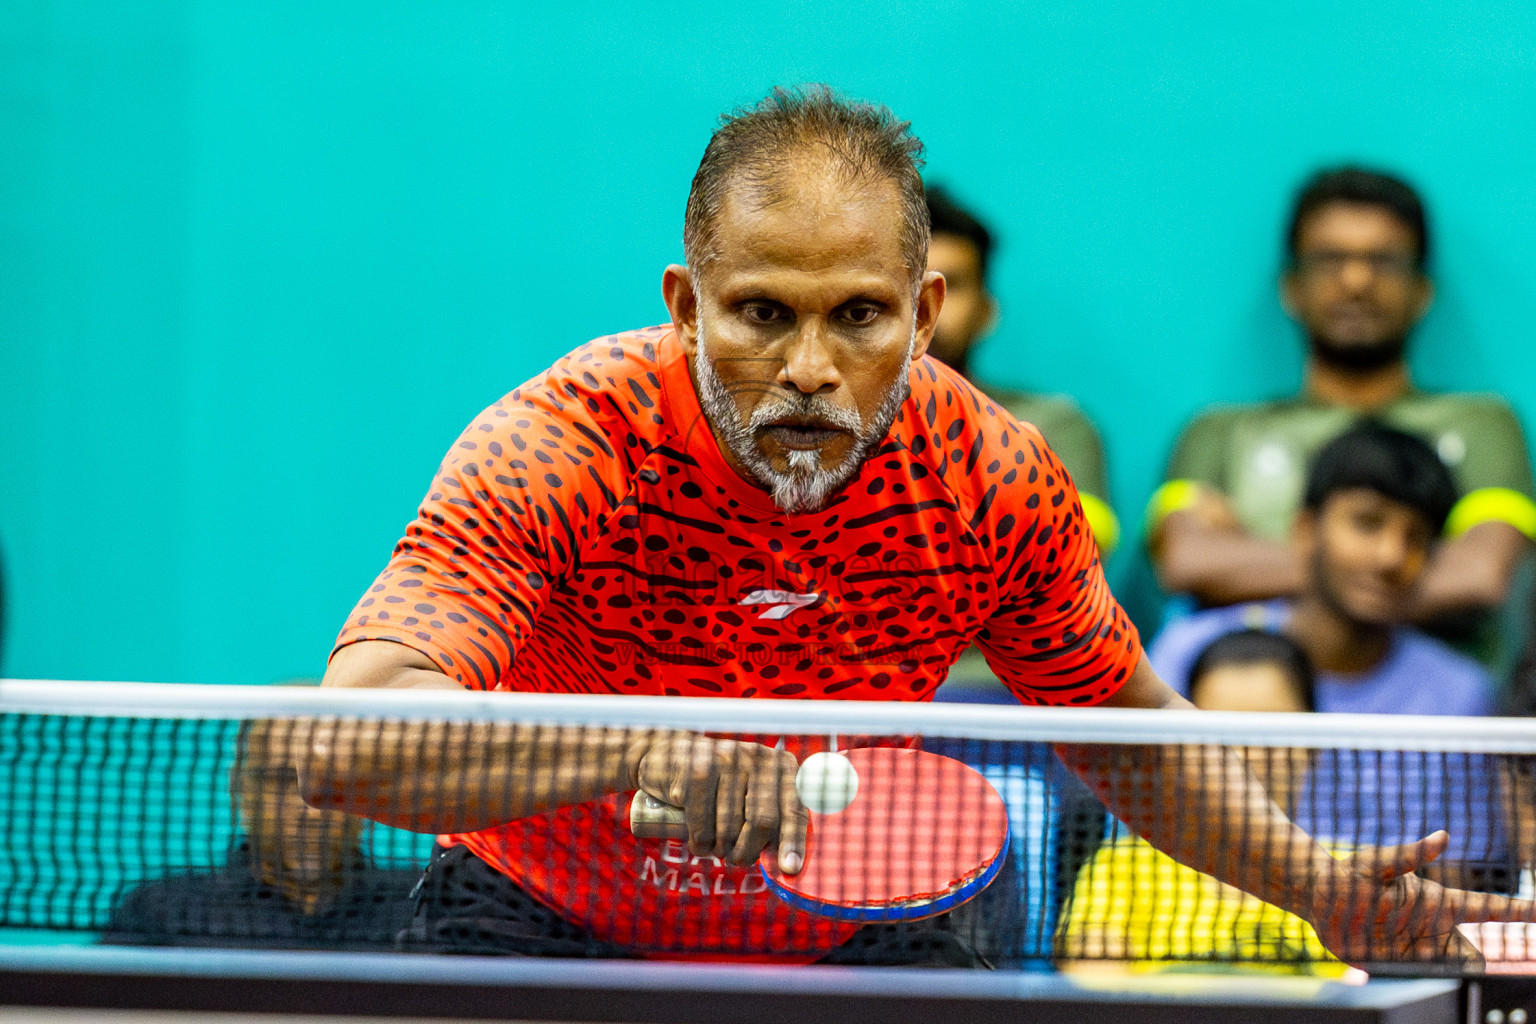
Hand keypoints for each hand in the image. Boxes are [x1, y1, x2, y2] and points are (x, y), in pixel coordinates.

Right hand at [629, 734, 807, 871]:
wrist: (669, 757)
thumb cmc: (720, 788)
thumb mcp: (752, 794)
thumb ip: (773, 822)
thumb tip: (788, 866)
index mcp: (781, 765)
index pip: (794, 808)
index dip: (793, 840)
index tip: (790, 869)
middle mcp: (758, 757)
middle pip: (762, 822)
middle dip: (748, 851)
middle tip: (737, 859)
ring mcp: (727, 760)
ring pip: (730, 830)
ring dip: (719, 849)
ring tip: (713, 841)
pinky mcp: (697, 771)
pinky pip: (702, 828)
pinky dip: (699, 844)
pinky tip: (696, 838)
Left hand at [1307, 830, 1534, 967]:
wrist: (1317, 899)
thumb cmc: (1349, 874)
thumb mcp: (1376, 863)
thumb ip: (1410, 854)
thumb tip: (1443, 836)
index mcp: (1437, 902)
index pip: (1486, 908)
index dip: (1519, 911)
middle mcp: (1433, 928)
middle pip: (1473, 955)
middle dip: (1475, 966)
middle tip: (1458, 965)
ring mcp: (1418, 949)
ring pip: (1451, 972)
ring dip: (1443, 974)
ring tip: (1413, 960)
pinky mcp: (1398, 965)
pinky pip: (1421, 979)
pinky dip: (1421, 980)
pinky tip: (1402, 971)